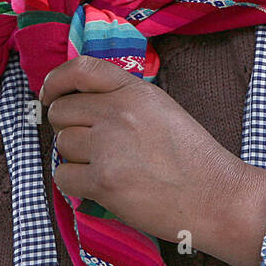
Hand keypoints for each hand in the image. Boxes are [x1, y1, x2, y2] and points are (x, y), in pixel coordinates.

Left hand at [41, 56, 265, 265]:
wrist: (215, 195)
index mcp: (136, 91)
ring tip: (104, 166)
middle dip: (66, 127)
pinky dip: (74, 183)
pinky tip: (99, 185)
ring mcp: (108, 148)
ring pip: (61, 144)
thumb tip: (83, 104)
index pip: (80, 70)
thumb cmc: (193, 156)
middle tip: (86, 143)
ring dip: (74, 157)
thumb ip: (125, 100)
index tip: (49, 95)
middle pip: (61, 111)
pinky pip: (62, 177)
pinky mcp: (103, 182)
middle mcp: (118, 113)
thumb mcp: (163, 109)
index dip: (56, 81)